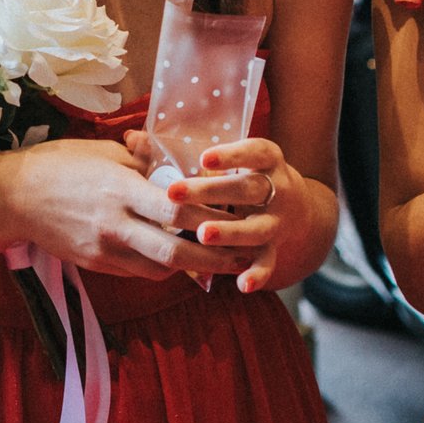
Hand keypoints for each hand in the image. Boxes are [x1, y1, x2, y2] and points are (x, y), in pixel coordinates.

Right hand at [1, 138, 245, 283]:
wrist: (13, 197)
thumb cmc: (61, 164)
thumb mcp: (105, 153)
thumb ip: (144, 165)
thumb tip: (183, 168)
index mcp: (120, 189)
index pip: (177, 208)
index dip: (209, 215)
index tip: (236, 213)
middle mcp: (115, 224)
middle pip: (175, 251)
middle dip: (213, 258)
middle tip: (240, 256)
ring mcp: (104, 249)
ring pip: (159, 269)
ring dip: (190, 268)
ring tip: (215, 260)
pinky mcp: (95, 264)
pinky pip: (138, 271)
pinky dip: (161, 266)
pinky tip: (177, 258)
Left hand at [125, 132, 308, 294]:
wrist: (292, 203)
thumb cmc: (241, 173)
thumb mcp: (224, 157)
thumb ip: (180, 148)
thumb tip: (131, 138)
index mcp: (266, 159)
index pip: (252, 151)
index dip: (230, 155)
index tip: (202, 159)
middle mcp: (276, 188)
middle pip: (247, 188)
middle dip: (212, 192)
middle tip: (175, 193)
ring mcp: (277, 219)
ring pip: (256, 227)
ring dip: (230, 232)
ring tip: (202, 235)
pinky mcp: (275, 246)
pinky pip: (268, 262)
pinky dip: (258, 274)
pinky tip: (241, 284)